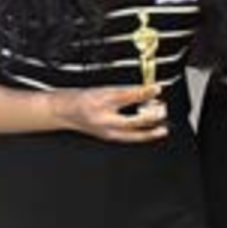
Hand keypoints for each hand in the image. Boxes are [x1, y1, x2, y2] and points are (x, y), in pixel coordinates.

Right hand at [51, 84, 168, 142]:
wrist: (64, 112)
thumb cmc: (81, 99)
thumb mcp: (104, 89)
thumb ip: (127, 91)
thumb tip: (147, 91)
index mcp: (101, 101)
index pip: (127, 95)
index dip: (144, 92)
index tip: (156, 89)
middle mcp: (103, 118)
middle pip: (132, 121)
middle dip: (150, 117)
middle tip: (162, 111)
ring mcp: (106, 131)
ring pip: (132, 135)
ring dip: (149, 132)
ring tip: (162, 129)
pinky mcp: (108, 138)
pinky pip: (128, 138)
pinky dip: (141, 136)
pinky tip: (150, 133)